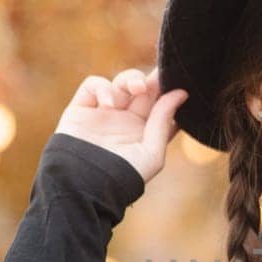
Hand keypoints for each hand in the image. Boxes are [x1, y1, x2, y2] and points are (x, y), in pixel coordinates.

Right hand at [54, 65, 188, 185]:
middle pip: (143, 90)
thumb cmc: (122, 175)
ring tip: (137, 89)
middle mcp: (125, 120)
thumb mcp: (151, 152)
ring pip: (121, 83)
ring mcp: (103, 113)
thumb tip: (180, 93)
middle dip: (153, 80)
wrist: (83, 184)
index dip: (168, 92)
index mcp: (144, 131)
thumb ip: (163, 121)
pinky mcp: (81, 108)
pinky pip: (93, 85)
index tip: (177, 82)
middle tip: (160, 76)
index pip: (160, 105)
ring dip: (131, 79)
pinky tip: (110, 104)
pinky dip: (102, 88)